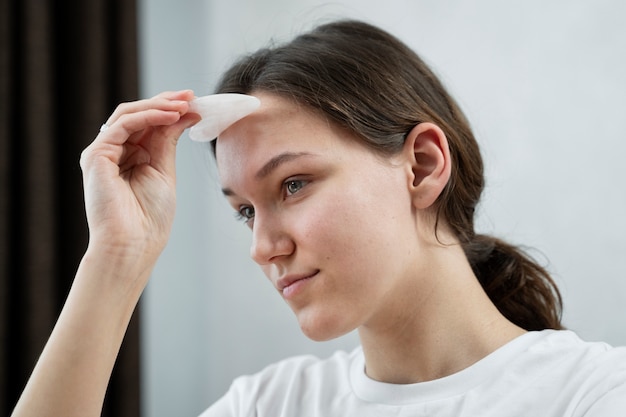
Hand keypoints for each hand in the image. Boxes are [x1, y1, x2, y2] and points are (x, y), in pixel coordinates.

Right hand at [80, 90, 200, 271]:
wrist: (134, 245)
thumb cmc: (150, 218)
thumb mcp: (164, 171)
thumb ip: (167, 141)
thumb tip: (184, 114)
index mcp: (131, 157)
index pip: (149, 124)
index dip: (170, 110)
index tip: (195, 103)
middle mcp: (115, 152)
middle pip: (138, 115)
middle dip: (166, 102)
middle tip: (191, 96)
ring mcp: (103, 153)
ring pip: (129, 114)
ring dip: (159, 106)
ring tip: (184, 104)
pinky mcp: (95, 156)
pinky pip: (122, 125)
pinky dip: (148, 116)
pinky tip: (170, 115)